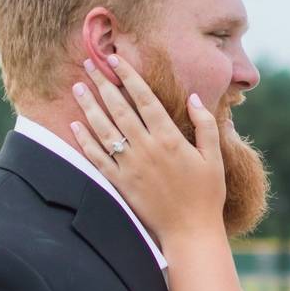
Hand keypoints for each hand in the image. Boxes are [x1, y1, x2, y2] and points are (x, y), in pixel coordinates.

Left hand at [70, 55, 226, 244]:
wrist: (190, 231)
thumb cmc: (206, 195)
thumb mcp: (214, 157)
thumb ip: (205, 126)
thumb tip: (194, 98)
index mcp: (170, 139)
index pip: (144, 99)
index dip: (128, 77)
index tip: (115, 59)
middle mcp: (147, 149)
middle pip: (119, 109)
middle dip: (102, 84)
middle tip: (88, 64)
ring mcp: (131, 166)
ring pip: (104, 129)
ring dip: (89, 106)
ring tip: (78, 87)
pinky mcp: (121, 184)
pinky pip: (97, 158)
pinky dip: (85, 141)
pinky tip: (75, 125)